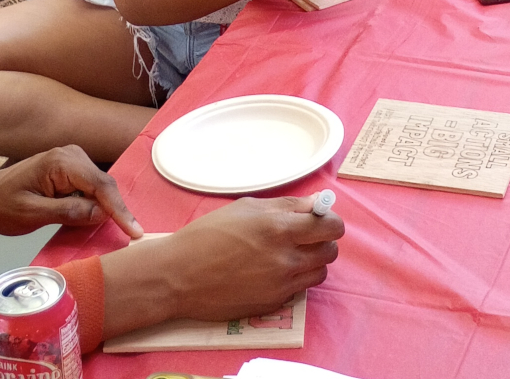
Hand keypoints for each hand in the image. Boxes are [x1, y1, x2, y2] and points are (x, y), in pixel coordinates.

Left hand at [0, 145, 141, 237]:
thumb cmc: (1, 206)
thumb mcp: (32, 215)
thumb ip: (68, 212)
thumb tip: (101, 214)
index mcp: (61, 163)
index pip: (101, 186)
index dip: (119, 210)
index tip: (134, 231)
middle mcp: (71, 154)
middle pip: (105, 185)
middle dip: (116, 209)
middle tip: (130, 235)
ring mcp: (71, 159)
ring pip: (101, 187)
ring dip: (107, 207)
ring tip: (120, 229)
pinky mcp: (70, 168)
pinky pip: (92, 187)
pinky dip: (97, 203)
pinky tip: (99, 218)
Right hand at [101, 195, 343, 333]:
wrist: (177, 275)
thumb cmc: (206, 235)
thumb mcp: (246, 208)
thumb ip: (286, 206)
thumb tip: (315, 205)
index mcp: (279, 228)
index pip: (332, 226)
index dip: (330, 222)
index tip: (320, 220)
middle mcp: (285, 258)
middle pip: (331, 251)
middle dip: (323, 242)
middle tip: (304, 238)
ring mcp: (280, 285)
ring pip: (319, 273)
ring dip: (311, 263)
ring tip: (288, 256)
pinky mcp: (272, 304)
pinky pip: (298, 290)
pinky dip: (292, 281)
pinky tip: (271, 273)